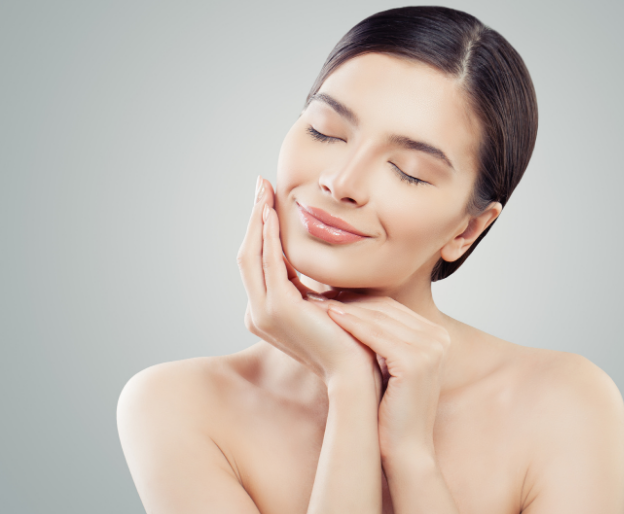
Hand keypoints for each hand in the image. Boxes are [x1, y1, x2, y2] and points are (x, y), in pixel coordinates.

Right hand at [236, 177, 379, 388]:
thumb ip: (318, 282)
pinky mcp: (278, 309)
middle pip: (249, 254)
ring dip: (258, 221)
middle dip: (255, 218)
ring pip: (252, 255)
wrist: (361, 373)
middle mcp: (259, 313)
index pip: (259, 262)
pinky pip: (268, 262)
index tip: (268, 199)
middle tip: (261, 184)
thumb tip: (323, 255)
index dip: (261, 229)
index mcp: (270, 312)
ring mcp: (264, 313)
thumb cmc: (354, 338)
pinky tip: (274, 213)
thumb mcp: (331, 301)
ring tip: (265, 191)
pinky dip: (268, 235)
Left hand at [312, 294, 450, 462]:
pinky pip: (376, 335)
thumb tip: (353, 309)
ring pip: (378, 318)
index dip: (359, 300)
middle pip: (386, 309)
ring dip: (346, 308)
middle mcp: (439, 338)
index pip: (392, 308)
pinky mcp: (415, 362)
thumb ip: (384, 338)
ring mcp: (430, 349)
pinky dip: (351, 324)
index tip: (329, 294)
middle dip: (351, 300)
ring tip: (318, 300)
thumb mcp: (391, 366)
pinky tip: (330, 316)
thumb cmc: (392, 410)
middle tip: (319, 292)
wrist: (406, 450)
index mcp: (436, 336)